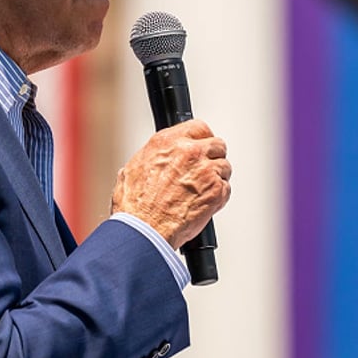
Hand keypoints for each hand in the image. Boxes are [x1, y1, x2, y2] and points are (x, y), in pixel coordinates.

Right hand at [110, 119, 231, 249]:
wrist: (145, 230)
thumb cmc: (136, 207)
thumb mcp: (131, 171)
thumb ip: (148, 159)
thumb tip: (150, 161)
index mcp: (168, 142)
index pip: (198, 127)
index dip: (202, 138)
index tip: (202, 145)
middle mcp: (189, 152)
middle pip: (216, 144)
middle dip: (212, 157)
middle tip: (204, 170)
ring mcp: (205, 170)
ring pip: (224, 167)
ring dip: (216, 178)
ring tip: (201, 191)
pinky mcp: (216, 191)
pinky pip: (226, 188)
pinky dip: (218, 196)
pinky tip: (204, 203)